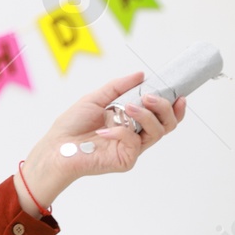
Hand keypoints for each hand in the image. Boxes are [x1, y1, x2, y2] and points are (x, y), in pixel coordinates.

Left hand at [39, 70, 186, 181]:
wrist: (55, 147)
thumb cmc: (72, 125)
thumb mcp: (96, 98)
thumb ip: (119, 87)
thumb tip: (141, 74)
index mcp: (132, 121)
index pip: (162, 115)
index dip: (175, 106)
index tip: (179, 95)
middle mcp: (136, 135)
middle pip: (167, 123)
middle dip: (164, 107)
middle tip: (148, 97)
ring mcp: (132, 148)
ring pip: (158, 131)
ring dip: (146, 115)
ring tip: (128, 107)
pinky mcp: (126, 159)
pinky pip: (135, 141)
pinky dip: (121, 131)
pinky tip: (105, 129)